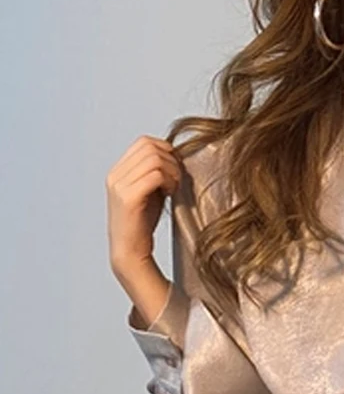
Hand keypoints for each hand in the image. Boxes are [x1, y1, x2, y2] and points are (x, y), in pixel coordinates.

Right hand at [106, 135, 180, 275]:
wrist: (130, 252)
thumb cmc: (142, 223)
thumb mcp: (149, 190)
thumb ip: (155, 172)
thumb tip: (175, 155)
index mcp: (118, 171)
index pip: (144, 142)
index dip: (165, 149)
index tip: (175, 168)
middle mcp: (115, 176)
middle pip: (150, 146)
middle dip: (171, 159)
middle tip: (177, 179)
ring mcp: (120, 186)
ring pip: (154, 159)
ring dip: (172, 171)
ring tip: (173, 188)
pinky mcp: (128, 198)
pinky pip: (155, 175)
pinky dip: (169, 181)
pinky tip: (169, 193)